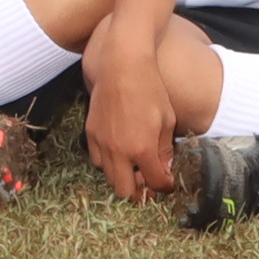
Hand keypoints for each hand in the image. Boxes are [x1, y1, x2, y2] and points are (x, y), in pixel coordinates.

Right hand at [82, 21, 181, 204]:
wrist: (122, 66)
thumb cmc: (151, 90)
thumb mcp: (167, 120)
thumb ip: (165, 150)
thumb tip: (164, 169)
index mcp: (143, 149)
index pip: (155, 184)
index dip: (164, 187)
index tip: (168, 183)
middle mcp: (119, 151)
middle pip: (126, 192)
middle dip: (139, 192)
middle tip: (148, 181)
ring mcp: (102, 143)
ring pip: (109, 177)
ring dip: (123, 177)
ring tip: (133, 166)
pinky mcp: (90, 133)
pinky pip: (97, 160)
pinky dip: (108, 162)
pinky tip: (119, 151)